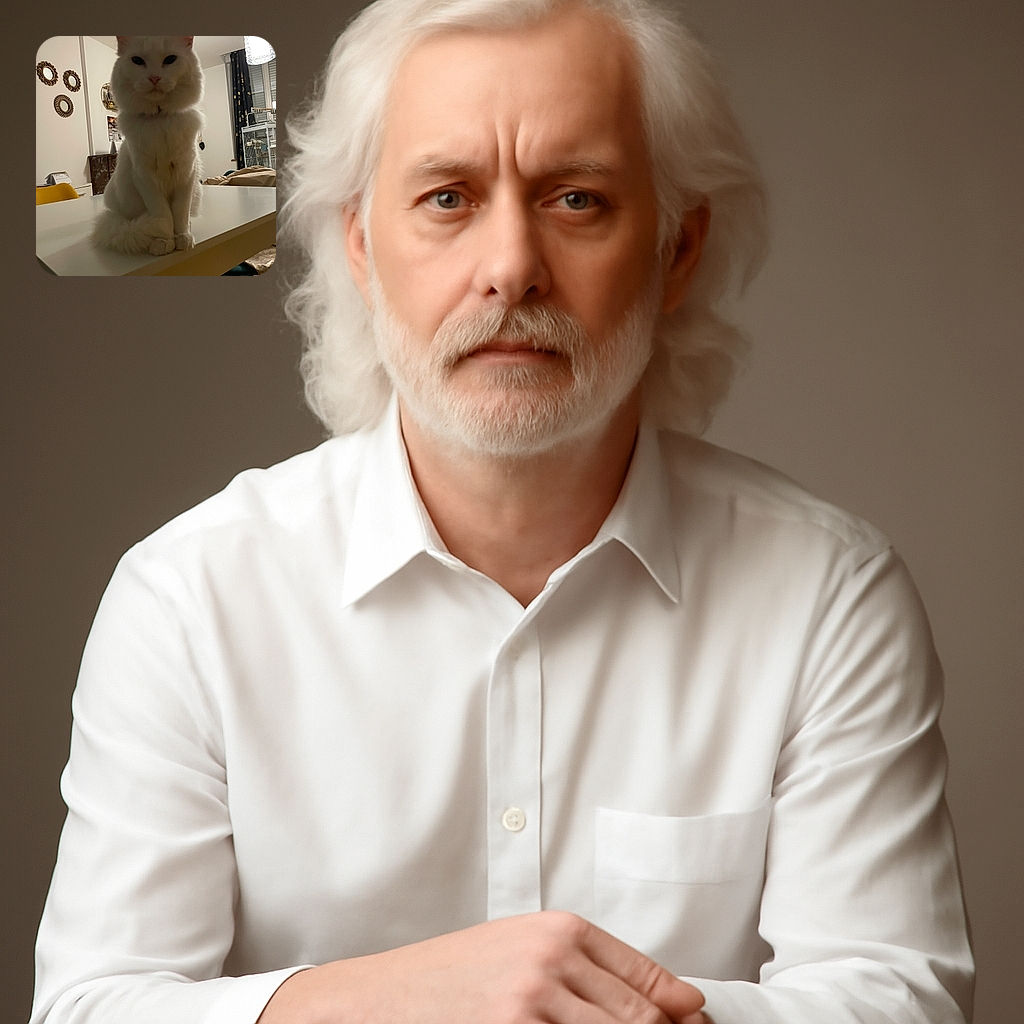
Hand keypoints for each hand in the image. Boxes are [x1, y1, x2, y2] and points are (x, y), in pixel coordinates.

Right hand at [257, 910, 705, 1023]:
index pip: (647, 977)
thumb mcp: (519, 952)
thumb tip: (669, 1002)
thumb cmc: (448, 976)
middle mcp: (552, 960)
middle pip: (640, 1019)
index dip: (680, 1012)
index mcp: (559, 930)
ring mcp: (534, 1003)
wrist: (379, 1000)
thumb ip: (585, 969)